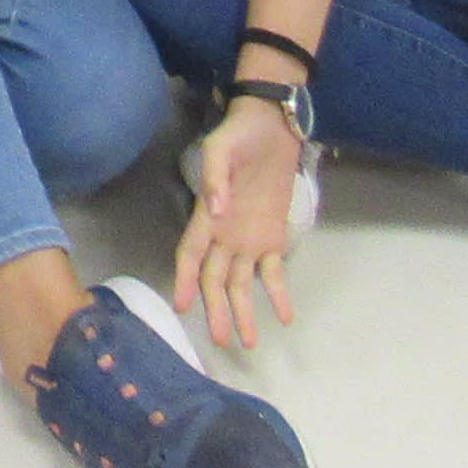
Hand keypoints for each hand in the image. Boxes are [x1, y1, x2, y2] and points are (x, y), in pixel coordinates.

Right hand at [177, 99, 307, 353]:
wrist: (272, 127)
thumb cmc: (239, 135)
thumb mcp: (221, 148)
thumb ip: (215, 178)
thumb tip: (215, 211)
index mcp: (208, 216)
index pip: (191, 254)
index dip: (184, 280)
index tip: (181, 305)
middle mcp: (225, 234)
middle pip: (216, 279)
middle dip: (216, 309)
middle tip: (220, 340)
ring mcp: (249, 239)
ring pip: (242, 283)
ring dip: (243, 310)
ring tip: (250, 341)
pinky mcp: (273, 237)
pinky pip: (275, 272)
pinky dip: (279, 294)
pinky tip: (286, 316)